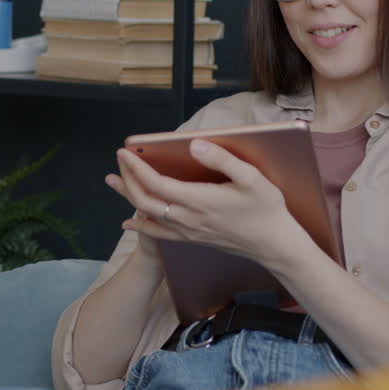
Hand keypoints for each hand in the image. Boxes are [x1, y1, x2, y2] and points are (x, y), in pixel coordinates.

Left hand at [105, 138, 300, 264]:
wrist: (274, 245)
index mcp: (199, 201)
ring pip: (148, 216)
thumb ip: (221, 159)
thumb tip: (194, 145)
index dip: (136, 167)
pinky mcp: (193, 239)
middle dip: (128, 179)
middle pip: (145, 200)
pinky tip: (130, 221)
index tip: (125, 152)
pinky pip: (159, 233)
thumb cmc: (266, 209)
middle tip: (120, 160)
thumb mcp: (251, 177)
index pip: (156, 183)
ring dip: (129, 197)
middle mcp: (188, 219)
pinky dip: (140, 225)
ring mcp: (189, 232)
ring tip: (114, 182)